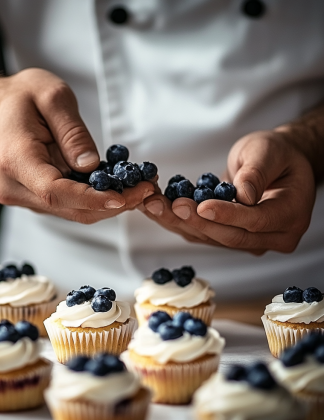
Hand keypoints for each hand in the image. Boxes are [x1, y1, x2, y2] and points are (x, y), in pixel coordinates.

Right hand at [0, 69, 154, 223]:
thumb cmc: (17, 98)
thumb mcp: (50, 96)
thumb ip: (72, 132)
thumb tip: (92, 167)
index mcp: (15, 159)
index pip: (55, 191)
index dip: (92, 199)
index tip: (123, 197)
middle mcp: (14, 186)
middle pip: (68, 208)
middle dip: (110, 204)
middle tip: (145, 189)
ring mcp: (21, 196)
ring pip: (70, 211)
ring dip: (105, 204)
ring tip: (136, 187)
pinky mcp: (31, 197)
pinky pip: (65, 205)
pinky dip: (92, 199)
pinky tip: (113, 186)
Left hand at [140, 130, 315, 253]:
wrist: (272, 165)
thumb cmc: (275, 154)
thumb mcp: (268, 152)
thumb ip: (256, 173)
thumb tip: (243, 196)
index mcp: (290, 215)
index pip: (256, 221)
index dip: (228, 214)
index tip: (202, 205)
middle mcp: (272, 236)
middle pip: (229, 236)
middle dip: (196, 221)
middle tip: (169, 205)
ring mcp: (249, 241)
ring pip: (210, 238)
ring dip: (178, 222)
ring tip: (153, 204)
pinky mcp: (227, 237)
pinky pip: (201, 233)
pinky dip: (176, 221)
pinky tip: (156, 208)